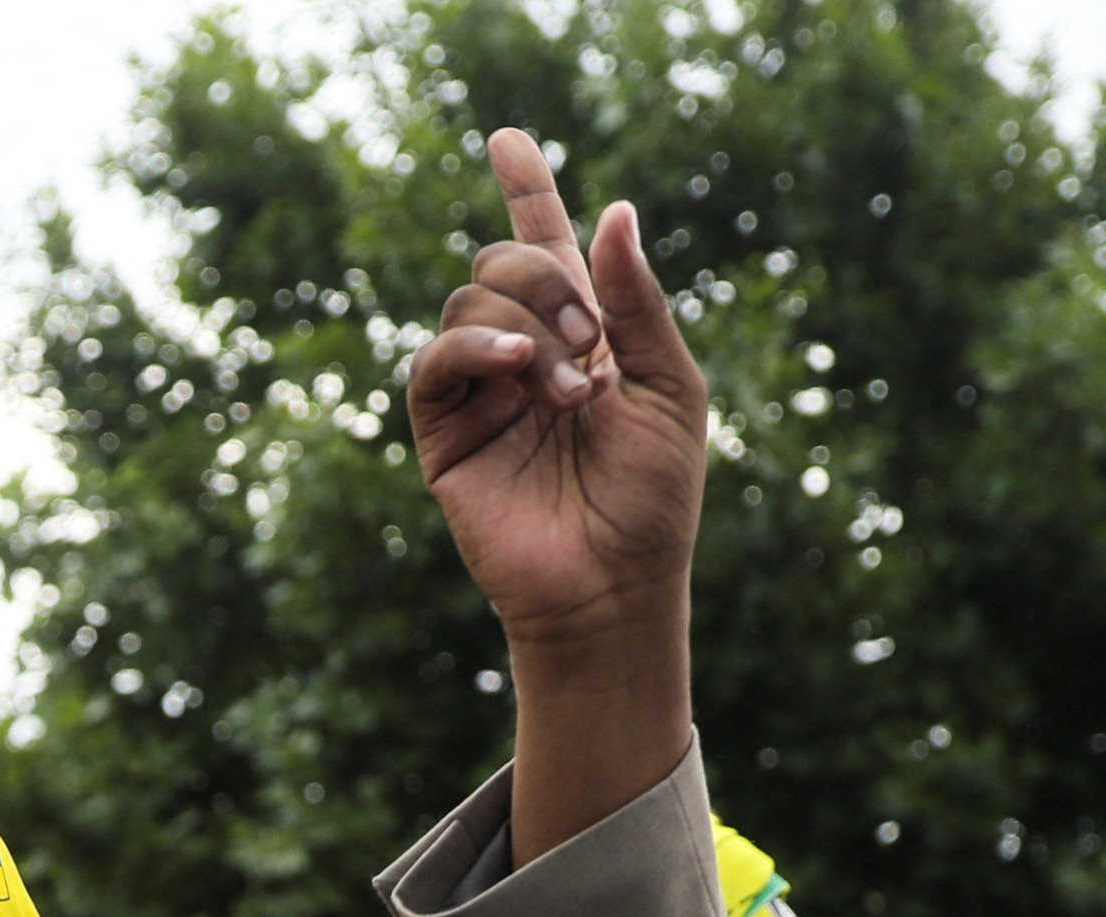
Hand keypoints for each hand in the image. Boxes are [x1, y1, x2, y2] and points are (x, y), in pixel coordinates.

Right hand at [403, 128, 710, 759]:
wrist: (613, 586)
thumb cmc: (653, 500)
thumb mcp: (671, 387)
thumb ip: (638, 303)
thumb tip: (614, 211)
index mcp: (584, 335)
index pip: (546, 247)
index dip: (527, 191)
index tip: (509, 141)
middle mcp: (525, 353)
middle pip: (502, 262)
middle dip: (546, 279)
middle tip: (591, 344)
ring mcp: (481, 392)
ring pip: (471, 304)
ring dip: (528, 328)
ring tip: (570, 392)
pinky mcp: (443, 433)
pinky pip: (435, 362)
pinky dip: (475, 351)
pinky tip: (520, 373)